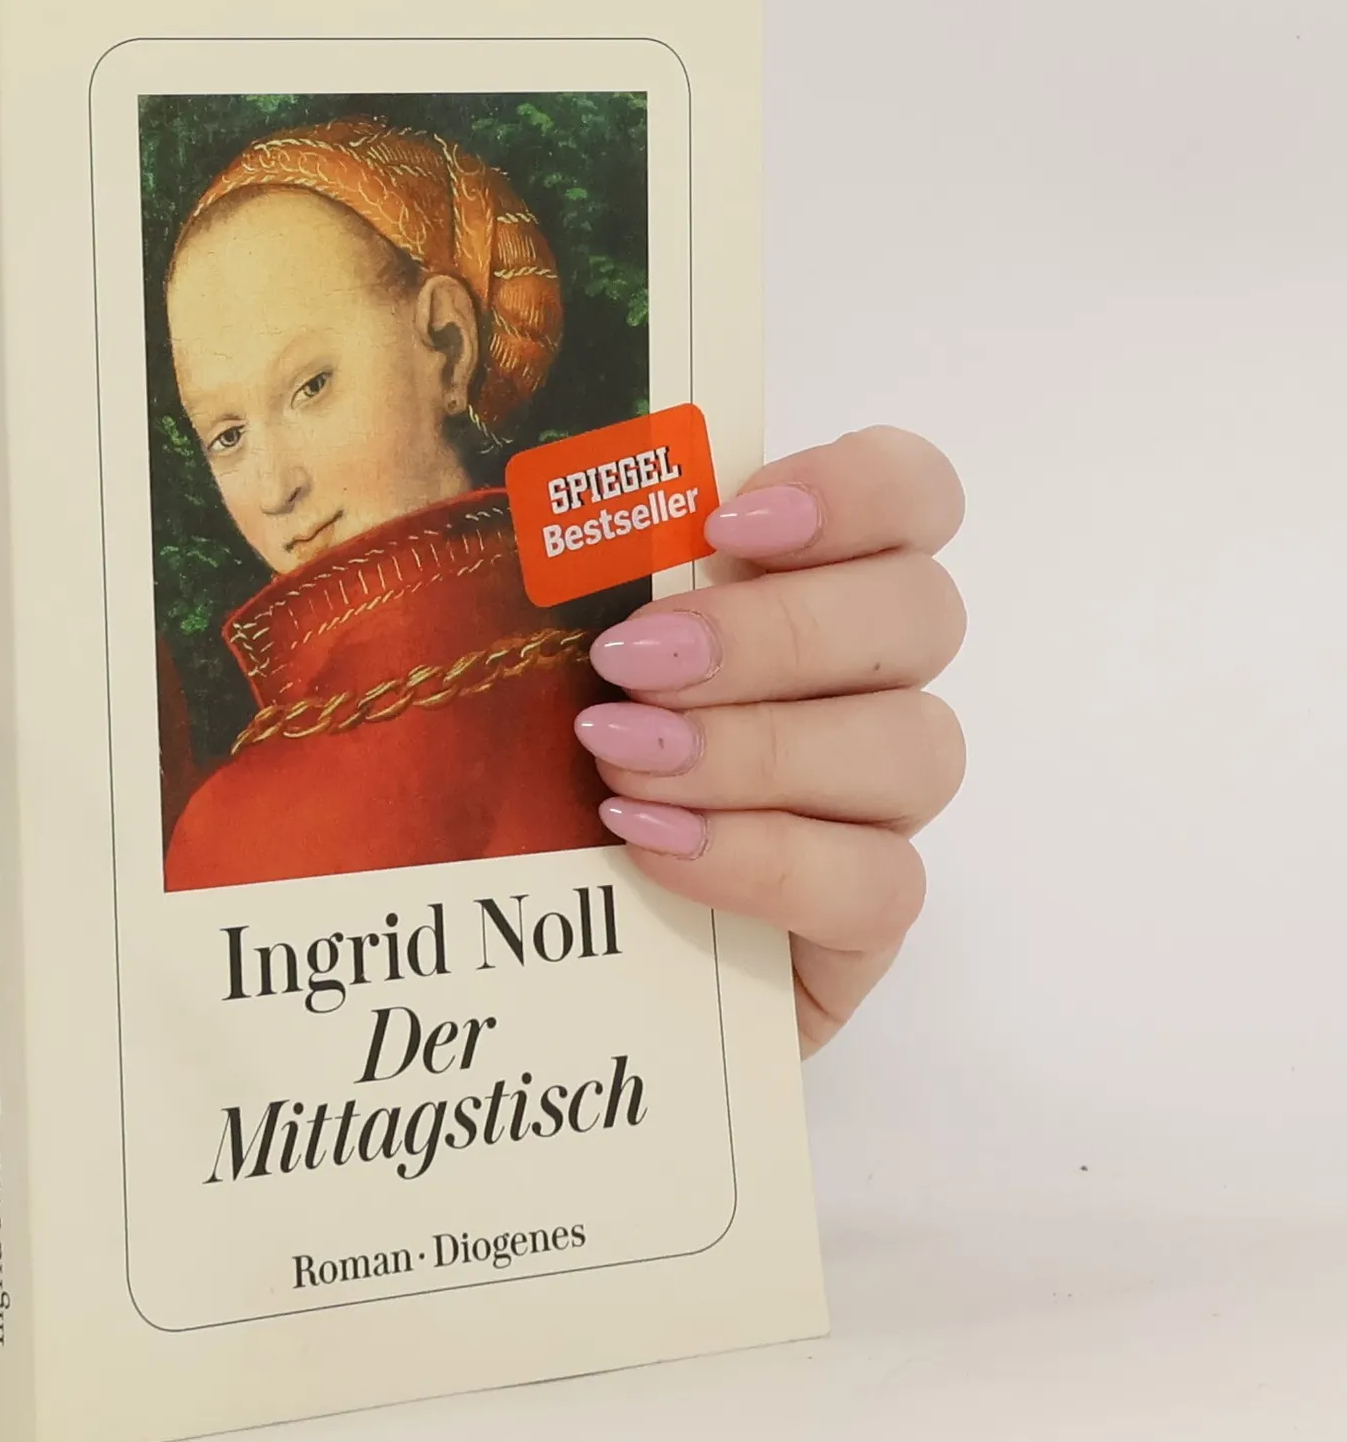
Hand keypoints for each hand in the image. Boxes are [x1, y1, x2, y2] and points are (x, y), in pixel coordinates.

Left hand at [577, 426, 965, 1055]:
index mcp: (811, 586)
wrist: (538, 956)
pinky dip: (762, 856)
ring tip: (622, 762)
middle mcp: (872, 687)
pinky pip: (880, 884)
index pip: (914, 496)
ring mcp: (878, 809)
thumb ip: (564, 570)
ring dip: (759, 746)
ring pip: (914, 747)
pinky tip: (655, 844)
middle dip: (773, 632)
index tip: (726, 522)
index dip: (855, 491)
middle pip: (921, 615)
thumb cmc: (533, 772)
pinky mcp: (865, 924)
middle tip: (632, 663)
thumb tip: (521, 485)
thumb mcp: (532, 656)